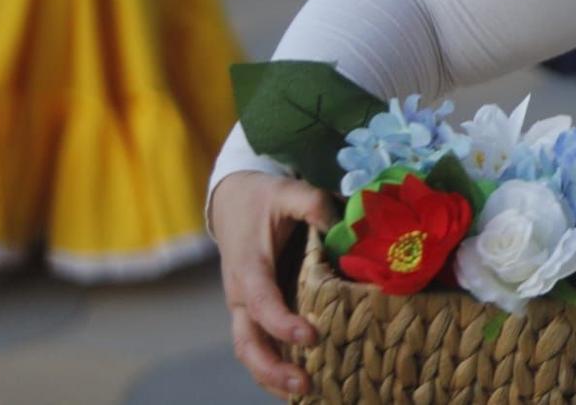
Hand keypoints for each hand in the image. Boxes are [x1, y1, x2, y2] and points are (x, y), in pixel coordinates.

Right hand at [211, 171, 336, 398]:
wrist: (233, 202)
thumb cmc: (263, 198)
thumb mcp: (288, 191)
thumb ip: (312, 203)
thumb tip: (342, 222)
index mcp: (248, 268)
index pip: (262, 303)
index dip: (282, 323)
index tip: (311, 337)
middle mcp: (241, 295)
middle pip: (247, 343)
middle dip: (272, 368)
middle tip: (305, 384)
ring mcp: (245, 308)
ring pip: (250, 351)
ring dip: (273, 376)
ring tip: (306, 392)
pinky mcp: (255, 312)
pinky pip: (261, 344)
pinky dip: (276, 366)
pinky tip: (303, 382)